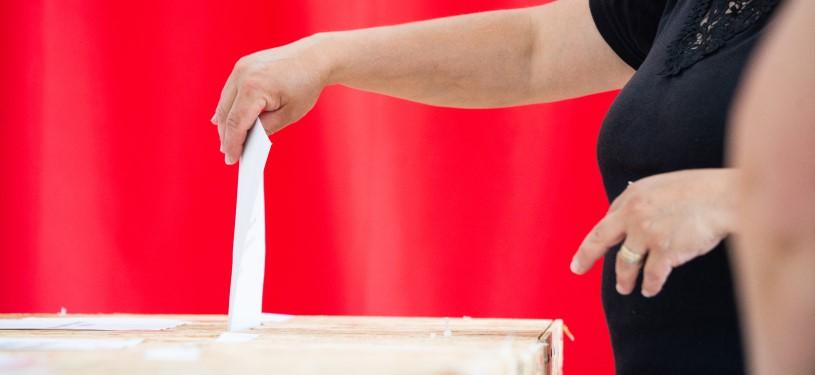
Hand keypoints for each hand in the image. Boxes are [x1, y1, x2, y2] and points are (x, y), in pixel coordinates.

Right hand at [211, 35, 330, 163]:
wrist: (314, 57)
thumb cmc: (306, 85)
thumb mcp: (289, 114)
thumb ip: (266, 128)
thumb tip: (248, 138)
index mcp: (254, 88)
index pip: (236, 123)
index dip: (232, 144)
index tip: (231, 160)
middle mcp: (242, 75)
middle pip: (227, 114)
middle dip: (226, 136)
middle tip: (229, 154)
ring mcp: (240, 68)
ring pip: (225, 102)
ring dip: (225, 122)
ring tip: (227, 141)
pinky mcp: (242, 65)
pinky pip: (229, 91)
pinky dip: (228, 106)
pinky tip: (222, 120)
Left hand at [569, 169, 737, 296]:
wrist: (724, 198)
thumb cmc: (699, 190)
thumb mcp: (662, 186)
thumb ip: (643, 201)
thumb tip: (630, 216)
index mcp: (632, 196)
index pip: (609, 217)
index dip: (605, 233)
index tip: (596, 244)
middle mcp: (633, 214)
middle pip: (600, 239)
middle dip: (586, 256)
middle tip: (577, 268)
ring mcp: (647, 234)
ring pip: (625, 264)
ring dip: (623, 279)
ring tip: (624, 288)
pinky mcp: (665, 252)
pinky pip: (651, 276)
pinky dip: (650, 285)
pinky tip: (649, 290)